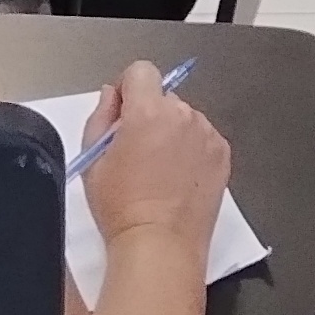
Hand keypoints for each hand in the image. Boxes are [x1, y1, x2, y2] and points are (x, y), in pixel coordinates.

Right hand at [79, 60, 229, 247]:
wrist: (159, 244)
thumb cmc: (121, 208)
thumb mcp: (93, 161)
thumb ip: (100, 117)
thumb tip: (111, 96)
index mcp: (148, 112)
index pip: (140, 71)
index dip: (127, 88)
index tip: (121, 112)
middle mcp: (182, 116)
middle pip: (163, 97)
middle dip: (148, 114)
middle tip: (136, 151)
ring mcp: (206, 134)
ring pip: (184, 118)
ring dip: (171, 132)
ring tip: (158, 171)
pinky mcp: (222, 154)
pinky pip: (202, 138)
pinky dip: (191, 149)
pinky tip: (177, 178)